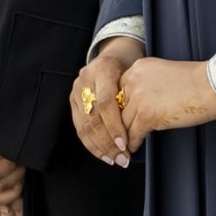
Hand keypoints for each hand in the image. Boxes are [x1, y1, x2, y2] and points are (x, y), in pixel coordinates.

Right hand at [71, 38, 141, 166]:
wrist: (114, 55)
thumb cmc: (132, 68)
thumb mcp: (137, 74)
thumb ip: (135, 95)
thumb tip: (142, 128)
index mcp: (104, 68)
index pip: (106, 103)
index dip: (115, 126)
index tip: (125, 144)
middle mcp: (86, 78)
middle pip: (94, 117)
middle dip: (107, 142)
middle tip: (121, 158)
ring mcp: (77, 89)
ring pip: (84, 125)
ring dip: (99, 147)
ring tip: (114, 160)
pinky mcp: (72, 100)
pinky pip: (79, 127)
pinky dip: (91, 144)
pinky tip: (103, 154)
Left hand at [114, 55, 215, 150]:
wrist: (212, 85)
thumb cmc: (197, 81)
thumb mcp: (164, 73)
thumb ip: (147, 84)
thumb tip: (137, 106)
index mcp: (139, 68)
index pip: (118, 92)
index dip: (120, 109)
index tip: (121, 120)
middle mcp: (134, 80)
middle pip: (117, 109)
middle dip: (119, 125)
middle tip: (119, 137)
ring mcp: (139, 98)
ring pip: (122, 124)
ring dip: (124, 137)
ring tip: (125, 147)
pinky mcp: (146, 115)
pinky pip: (132, 135)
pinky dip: (133, 144)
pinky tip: (134, 148)